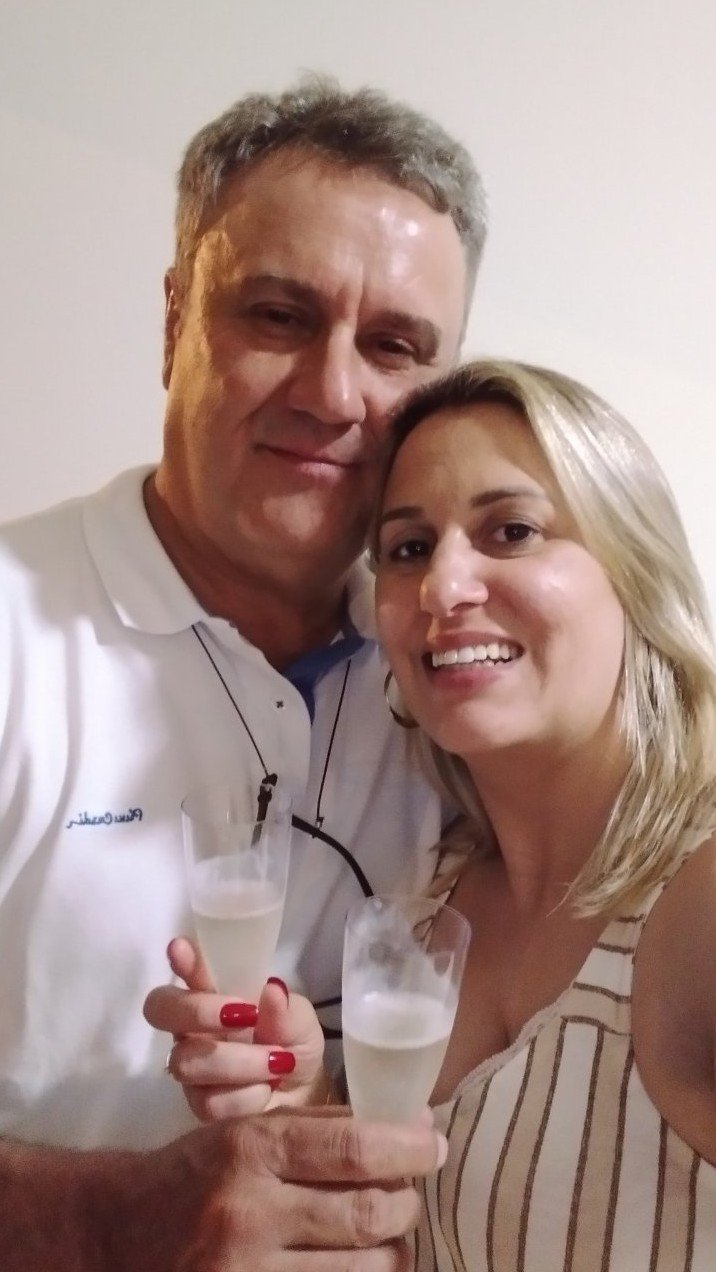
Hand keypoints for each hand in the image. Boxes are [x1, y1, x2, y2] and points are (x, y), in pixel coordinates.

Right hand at [124, 1107, 445, 1270]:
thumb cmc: (195, 1174)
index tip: (433, 1144)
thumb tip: (400, 1125)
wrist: (120, 1233)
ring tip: (392, 1235)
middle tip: (410, 1193)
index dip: (406, 1148)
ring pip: (360, 1270)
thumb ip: (316, 1128)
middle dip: (404, 1203)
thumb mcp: (245, 1132)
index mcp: (250, 1150)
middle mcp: (249, 1213)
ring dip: (393, 1252)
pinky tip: (365, 1266)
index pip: (351, 1149)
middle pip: (364, 1215)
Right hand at [143, 937, 325, 1119]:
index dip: (180, 960)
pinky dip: (246, 1096)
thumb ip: (284, 1008)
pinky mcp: (197, 1104)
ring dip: (240, 1063)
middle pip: (161, 1010)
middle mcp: (191, 1026)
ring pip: (188, 1061)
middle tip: (245, 1016)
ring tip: (278, 1063)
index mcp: (212, 993)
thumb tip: (272, 990)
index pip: (186, 970)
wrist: (303, 1093)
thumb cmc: (293, 1041)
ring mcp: (189, 1065)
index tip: (180, 948)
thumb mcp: (299, 1019)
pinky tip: (265, 1090)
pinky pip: (209, 1101)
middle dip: (199, 1011)